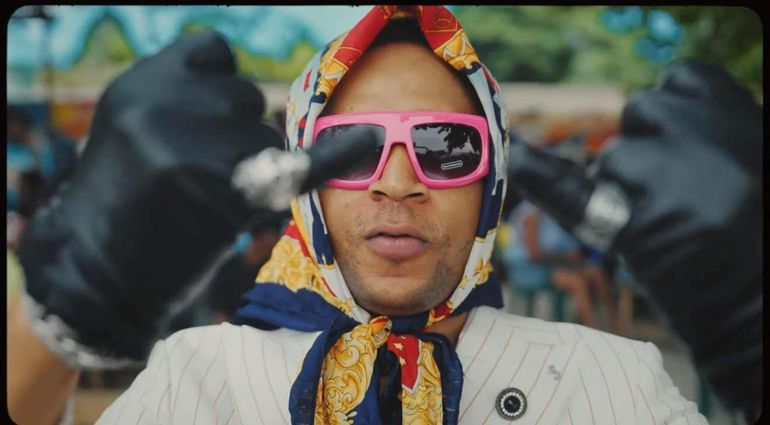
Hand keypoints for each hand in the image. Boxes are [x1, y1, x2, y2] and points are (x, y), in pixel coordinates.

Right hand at [17, 31, 373, 366]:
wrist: (94, 278)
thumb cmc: (120, 205)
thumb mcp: (133, 130)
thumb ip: (184, 100)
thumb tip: (250, 92)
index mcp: (139, 85)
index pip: (213, 52)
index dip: (221, 84)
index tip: (213, 118)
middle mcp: (163, 108)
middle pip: (244, 98)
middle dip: (235, 134)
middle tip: (196, 177)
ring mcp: (193, 150)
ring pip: (265, 137)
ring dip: (251, 168)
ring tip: (203, 204)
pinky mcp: (224, 194)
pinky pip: (296, 165)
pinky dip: (335, 156)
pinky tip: (369, 142)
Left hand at [508, 61, 761, 415]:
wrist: (762, 310)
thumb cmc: (754, 240)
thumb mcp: (749, 165)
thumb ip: (707, 135)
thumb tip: (645, 115)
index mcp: (743, 118)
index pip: (684, 80)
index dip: (670, 115)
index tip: (675, 143)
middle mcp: (710, 138)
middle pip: (641, 112)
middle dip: (644, 149)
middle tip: (674, 197)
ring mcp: (673, 179)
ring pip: (614, 157)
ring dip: (622, 188)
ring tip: (665, 230)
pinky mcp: (641, 224)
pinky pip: (572, 190)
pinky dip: (540, 175)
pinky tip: (516, 160)